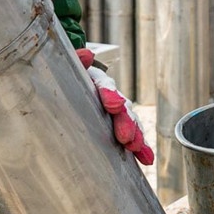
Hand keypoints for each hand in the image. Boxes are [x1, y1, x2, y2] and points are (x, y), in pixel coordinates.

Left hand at [76, 48, 153, 164]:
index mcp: (95, 80)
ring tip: (135, 147)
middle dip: (125, 121)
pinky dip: (140, 147)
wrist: (70, 82)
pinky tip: (146, 158)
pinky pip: (132, 136)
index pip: (103, 85)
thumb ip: (75, 60)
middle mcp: (110, 94)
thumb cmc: (67, 75)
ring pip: (129, 121)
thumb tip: (86, 55)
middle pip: (121, 107)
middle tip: (125, 137)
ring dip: (135, 135)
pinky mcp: (118, 125)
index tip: (113, 106)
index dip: (110, 94)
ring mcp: (116, 110)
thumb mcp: (67, 66)